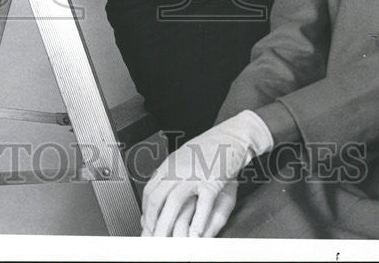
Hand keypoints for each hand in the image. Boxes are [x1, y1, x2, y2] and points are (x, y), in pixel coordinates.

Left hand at [141, 111, 269, 236]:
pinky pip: (202, 205)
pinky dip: (197, 222)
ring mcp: (195, 174)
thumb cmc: (210, 148)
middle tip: (151, 239)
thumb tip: (158, 189)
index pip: (150, 191)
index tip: (146, 225)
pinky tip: (194, 236)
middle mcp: (178, 169)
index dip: (146, 211)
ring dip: (168, 225)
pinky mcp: (213, 181)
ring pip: (175, 203)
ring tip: (166, 244)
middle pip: (158, 199)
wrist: (232, 135)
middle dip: (152, 223)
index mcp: (170, 164)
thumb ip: (170, 173)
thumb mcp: (184, 157)